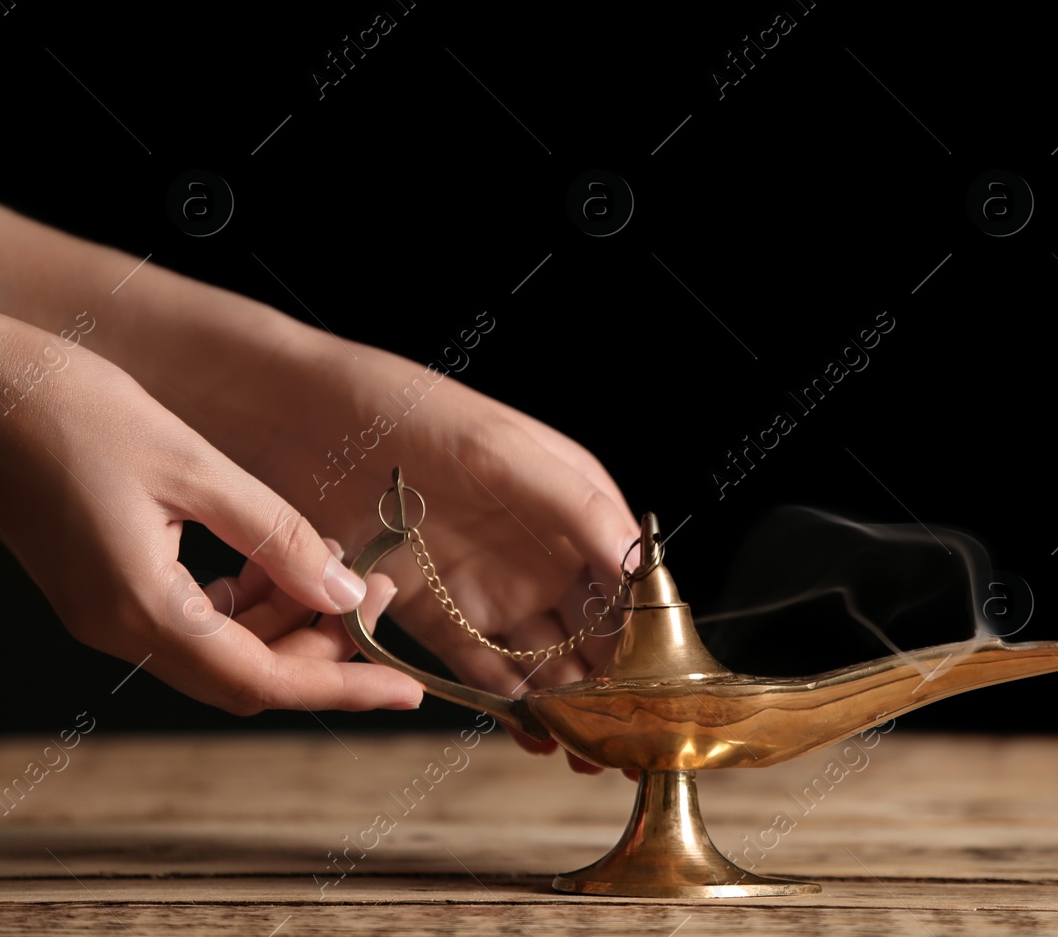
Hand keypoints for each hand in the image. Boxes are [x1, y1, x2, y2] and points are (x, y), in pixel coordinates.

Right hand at [0, 314, 423, 714]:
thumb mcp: (195, 467)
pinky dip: (244, 601)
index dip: (340, 688)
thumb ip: (277, 536)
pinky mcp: (103, 588)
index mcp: (138, 607)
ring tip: (333, 559)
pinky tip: (271, 554)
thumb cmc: (74, 412)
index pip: (259, 680)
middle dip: (321, 645)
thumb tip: (343, 592)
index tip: (405, 691)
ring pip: (220, 651)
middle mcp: (116, 627)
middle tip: (375, 586)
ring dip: (286, 618)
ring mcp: (105, 612)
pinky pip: (190, 622)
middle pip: (244, 675)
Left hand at [166, 324, 640, 771]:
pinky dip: (504, 702)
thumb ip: (577, 508)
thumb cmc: (409, 411)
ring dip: (563, 704)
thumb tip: (641, 567)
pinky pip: (478, 666)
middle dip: (610, 685)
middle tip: (621, 737)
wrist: (298, 419)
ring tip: (578, 748)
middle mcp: (541, 548)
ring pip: (542, 658)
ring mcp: (488, 582)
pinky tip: (528, 731)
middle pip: (592, 630)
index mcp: (575, 502)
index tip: (655, 685)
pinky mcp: (432, 609)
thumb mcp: (504, 451)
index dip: (644, 633)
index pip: (629, 580)